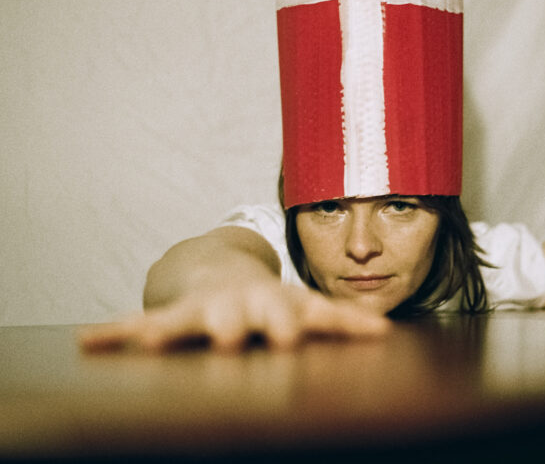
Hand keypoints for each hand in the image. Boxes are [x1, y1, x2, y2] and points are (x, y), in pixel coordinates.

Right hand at [78, 279, 390, 352]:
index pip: (285, 316)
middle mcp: (238, 307)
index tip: (286, 338)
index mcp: (274, 306)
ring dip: (167, 329)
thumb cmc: (273, 303)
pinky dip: (115, 334)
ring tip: (145, 339)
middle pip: (236, 317)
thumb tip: (386, 333)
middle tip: (231, 338)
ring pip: (183, 321)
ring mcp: (202, 312)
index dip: (286, 324)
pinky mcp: (171, 318)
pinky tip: (88, 342)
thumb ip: (344, 323)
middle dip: (231, 326)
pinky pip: (139, 326)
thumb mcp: (307, 308)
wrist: (225, 273)